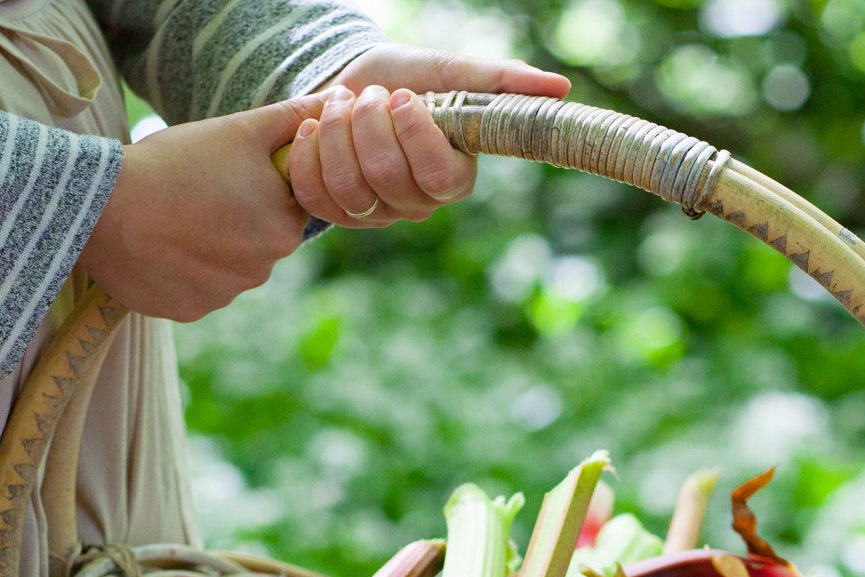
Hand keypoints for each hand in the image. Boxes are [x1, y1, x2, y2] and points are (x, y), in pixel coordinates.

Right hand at [81, 94, 325, 320]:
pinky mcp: (190, 310)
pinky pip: (193, 286)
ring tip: (171, 215)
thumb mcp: (238, 131)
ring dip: (205, 243)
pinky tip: (158, 244)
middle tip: (192, 191)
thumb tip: (337, 100)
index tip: (222, 173)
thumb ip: (291, 120)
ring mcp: (225, 295)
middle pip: (256, 238)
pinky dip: (179, 267)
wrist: (104, 209)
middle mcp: (262, 272)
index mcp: (283, 231)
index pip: (284, 206)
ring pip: (224, 264)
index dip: (255, 185)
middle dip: (233, 216)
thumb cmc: (175, 164)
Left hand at [288, 44, 570, 228]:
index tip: (402, 96)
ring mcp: (375, 216)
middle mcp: (417, 206)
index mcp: (452, 178)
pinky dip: (305, 151)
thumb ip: (497, 81)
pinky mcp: (335, 215)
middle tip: (369, 95)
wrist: (347, 87)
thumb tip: (559, 89)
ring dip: (334, 133)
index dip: (415, 137)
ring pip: (347, 187)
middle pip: (385, 176)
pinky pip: (314, 194)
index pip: (438, 176)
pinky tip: (310, 126)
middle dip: (367, 123)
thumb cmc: (403, 80)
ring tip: (338, 104)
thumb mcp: (446, 72)